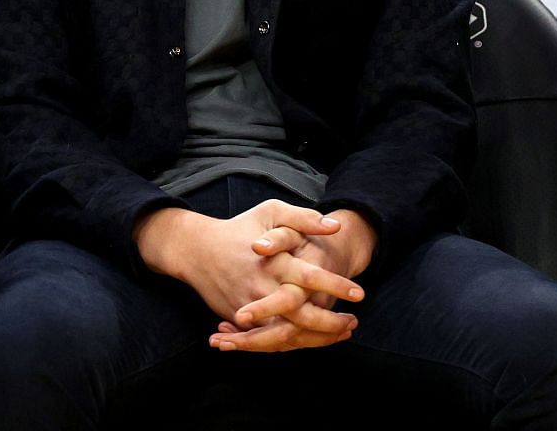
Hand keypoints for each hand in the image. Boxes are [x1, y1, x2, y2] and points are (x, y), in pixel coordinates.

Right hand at [134, 201, 362, 348]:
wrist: (196, 250)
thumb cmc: (239, 228)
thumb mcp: (271, 212)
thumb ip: (303, 218)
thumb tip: (335, 225)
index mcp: (274, 262)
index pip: (311, 277)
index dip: (336, 286)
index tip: (359, 293)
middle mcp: (262, 288)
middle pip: (301, 316)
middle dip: (330, 323)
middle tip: (353, 322)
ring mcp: (250, 308)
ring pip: (287, 334)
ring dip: (316, 338)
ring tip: (341, 334)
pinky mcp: (239, 320)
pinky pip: (268, 339)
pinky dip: (293, 343)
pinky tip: (313, 340)